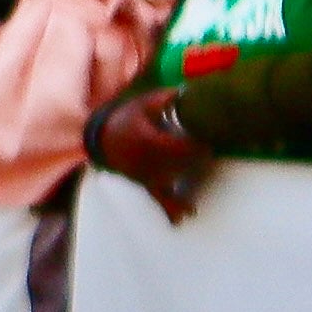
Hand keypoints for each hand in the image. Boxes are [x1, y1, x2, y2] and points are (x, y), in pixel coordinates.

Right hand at [95, 90, 211, 222]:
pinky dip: (171, 208)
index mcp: (150, 142)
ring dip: (191, 172)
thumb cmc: (122, 121)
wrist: (100, 139)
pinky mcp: (145, 183)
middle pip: (182, 163)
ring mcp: (147, 175)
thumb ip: (161, 99)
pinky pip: (159, 196)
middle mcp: (150, 162)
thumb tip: (183, 93)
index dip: (198, 146)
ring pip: (175, 177)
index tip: (208, 141)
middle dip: (198, 157)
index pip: (181, 147)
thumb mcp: (139, 105)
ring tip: (207, 163)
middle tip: (211, 150)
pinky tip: (183, 218)